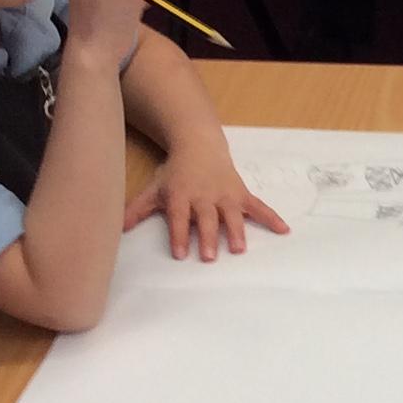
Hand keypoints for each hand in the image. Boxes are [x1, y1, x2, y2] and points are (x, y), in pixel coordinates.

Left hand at [123, 137, 291, 261]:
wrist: (199, 145)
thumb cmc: (176, 172)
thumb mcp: (155, 188)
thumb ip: (138, 209)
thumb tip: (118, 229)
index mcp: (182, 195)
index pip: (180, 217)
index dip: (179, 235)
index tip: (180, 254)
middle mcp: (205, 195)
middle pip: (207, 218)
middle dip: (209, 237)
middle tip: (210, 257)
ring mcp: (225, 195)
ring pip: (232, 214)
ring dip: (236, 231)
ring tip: (239, 249)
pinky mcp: (241, 194)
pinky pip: (258, 207)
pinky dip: (271, 218)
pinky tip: (284, 230)